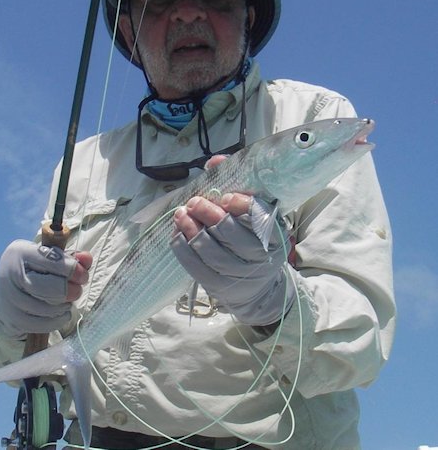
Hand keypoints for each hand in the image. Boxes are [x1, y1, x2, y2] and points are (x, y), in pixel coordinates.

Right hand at [0, 239, 90, 338]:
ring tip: (68, 300)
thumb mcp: (48, 257)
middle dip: (71, 290)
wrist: (7, 291)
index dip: (72, 268)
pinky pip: (43, 323)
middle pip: (52, 287)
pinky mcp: (13, 318)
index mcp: (20, 252)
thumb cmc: (33, 269)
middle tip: (78, 290)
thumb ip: (70, 257)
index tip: (82, 274)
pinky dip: (58, 319)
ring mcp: (10, 298)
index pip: (51, 260)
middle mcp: (11, 274)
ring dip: (65, 305)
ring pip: (49, 308)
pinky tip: (63, 312)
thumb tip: (87, 258)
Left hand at [171, 186, 293, 326]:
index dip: (243, 207)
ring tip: (181, 214)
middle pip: (230, 234)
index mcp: (273, 235)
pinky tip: (177, 233)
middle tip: (194, 202)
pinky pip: (196, 267)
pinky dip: (183, 248)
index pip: (261, 219)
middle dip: (208, 215)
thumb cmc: (253, 240)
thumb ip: (237, 186)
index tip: (226, 197)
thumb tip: (215, 162)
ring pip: (210, 251)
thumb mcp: (255, 215)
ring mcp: (238, 275)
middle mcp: (259, 257)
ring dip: (191, 229)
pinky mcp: (218, 286)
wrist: (258, 287)